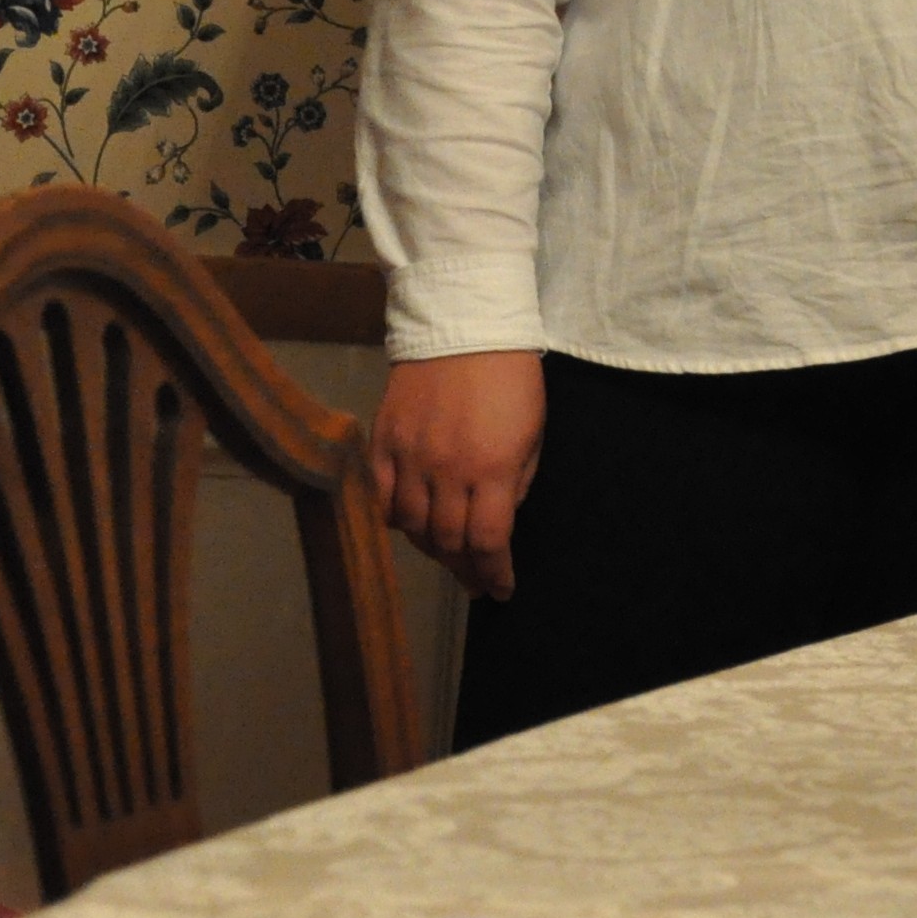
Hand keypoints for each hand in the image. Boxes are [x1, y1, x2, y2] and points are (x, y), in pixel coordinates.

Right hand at [367, 349, 544, 599]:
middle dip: (464, 568)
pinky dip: (395, 519)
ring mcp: (409, 458)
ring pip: (412, 526)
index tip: (501, 589)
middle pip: (447, 541)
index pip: (489, 540)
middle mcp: (446, 471)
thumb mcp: (534, 432)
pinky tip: (409, 524)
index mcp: (492, 469)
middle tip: (474, 580)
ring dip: (430, 548)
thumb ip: (516, 481)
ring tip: (447, 555)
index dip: (494, 572)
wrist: (465, 328)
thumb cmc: (513, 379)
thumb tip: (500, 520)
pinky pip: (382, 498)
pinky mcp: (383, 443)